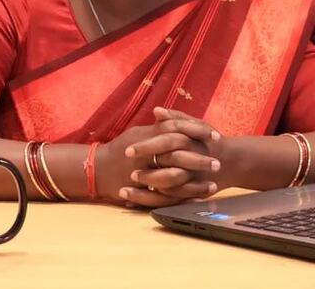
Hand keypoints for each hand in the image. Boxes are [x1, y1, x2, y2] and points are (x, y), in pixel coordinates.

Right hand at [97, 107, 220, 207]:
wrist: (96, 170)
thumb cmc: (120, 149)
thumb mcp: (139, 133)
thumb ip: (159, 125)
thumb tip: (176, 117)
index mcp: (147, 137)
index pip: (177, 129)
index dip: (198, 132)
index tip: (216, 136)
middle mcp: (146, 155)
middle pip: (177, 155)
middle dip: (199, 159)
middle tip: (218, 162)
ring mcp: (144, 174)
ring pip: (174, 178)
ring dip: (195, 182)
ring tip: (213, 183)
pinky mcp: (143, 191)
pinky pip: (166, 196)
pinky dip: (183, 197)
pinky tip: (198, 198)